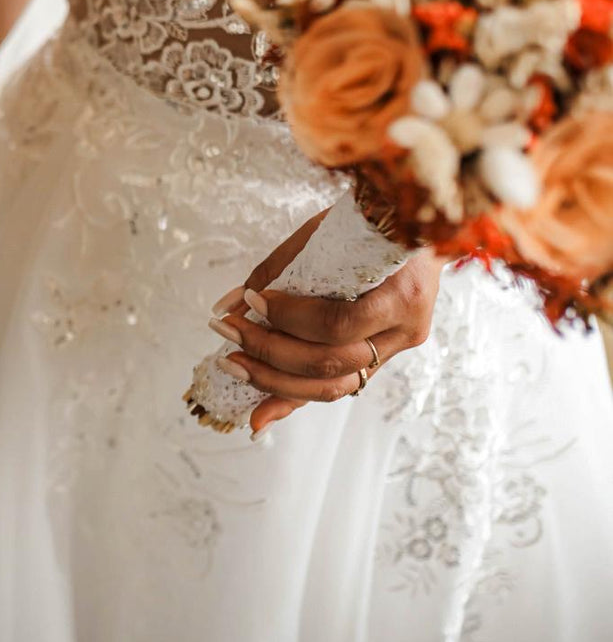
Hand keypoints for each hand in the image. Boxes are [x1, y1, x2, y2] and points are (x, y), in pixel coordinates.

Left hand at [207, 211, 440, 436]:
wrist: (413, 230)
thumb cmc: (368, 228)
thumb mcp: (322, 236)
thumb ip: (276, 270)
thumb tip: (227, 306)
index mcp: (401, 294)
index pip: (338, 323)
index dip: (288, 318)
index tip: (251, 301)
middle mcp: (405, 330)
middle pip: (331, 362)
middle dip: (270, 352)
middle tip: (227, 333)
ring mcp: (397, 350)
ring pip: (334, 386)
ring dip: (275, 381)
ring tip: (234, 365)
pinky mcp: (382, 361)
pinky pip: (336, 386)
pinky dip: (294, 399)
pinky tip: (259, 413)